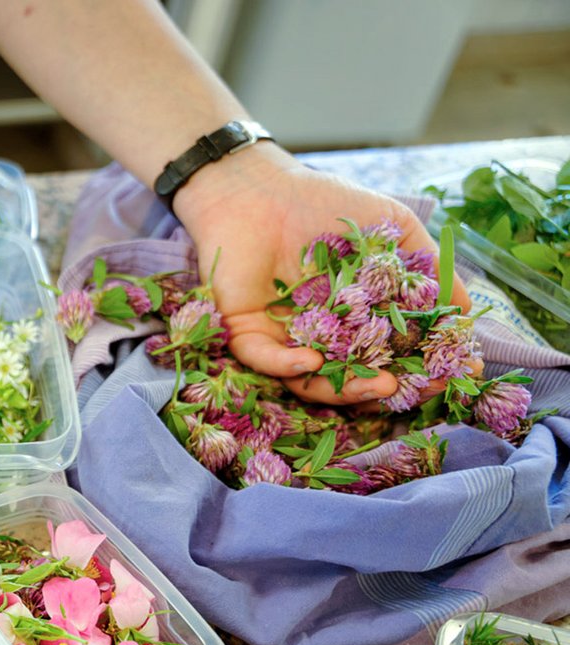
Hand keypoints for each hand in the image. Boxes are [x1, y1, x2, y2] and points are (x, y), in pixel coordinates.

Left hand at [174, 142, 470, 404]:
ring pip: (313, 381)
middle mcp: (323, 336)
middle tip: (423, 388)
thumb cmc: (326, 203)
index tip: (458, 370)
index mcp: (357, 318)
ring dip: (349, 389)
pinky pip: (266, 361)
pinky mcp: (246, 334)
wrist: (260, 187)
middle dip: (393, 387)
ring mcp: (285, 339)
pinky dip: (289, 366)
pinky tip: (314, 362)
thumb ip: (429, 266)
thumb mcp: (393, 228)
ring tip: (380, 386)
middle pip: (357, 377)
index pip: (392, 353)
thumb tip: (466, 310)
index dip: (424, 364)